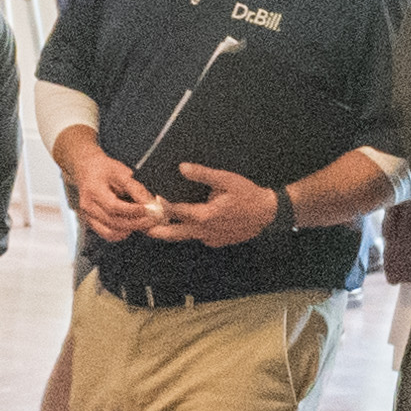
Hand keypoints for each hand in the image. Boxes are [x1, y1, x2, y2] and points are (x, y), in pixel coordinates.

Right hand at [62, 140, 170, 239]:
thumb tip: (150, 202)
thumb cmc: (105, 169)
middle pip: (114, 222)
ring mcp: (88, 216)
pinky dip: (122, 233)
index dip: (133, 210)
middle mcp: (88, 206)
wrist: (88, 171)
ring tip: (144, 222)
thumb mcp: (121, 172)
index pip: (113, 206)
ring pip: (111, 232)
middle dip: (137, 223)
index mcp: (93, 190)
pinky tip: (132, 225)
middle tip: (153, 219)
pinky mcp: (92, 223)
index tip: (148, 209)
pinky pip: (108, 235)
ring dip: (131, 229)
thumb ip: (135, 188)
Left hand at [133, 162, 285, 246]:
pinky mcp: (217, 242)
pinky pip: (199, 238)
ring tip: (156, 229)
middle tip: (141, 228)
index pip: (175, 211)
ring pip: (186, 237)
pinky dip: (190, 232)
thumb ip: (203, 174)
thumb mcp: (226, 180)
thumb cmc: (248, 195)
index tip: (149, 201)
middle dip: (156, 231)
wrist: (268, 214)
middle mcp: (204, 231)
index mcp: (205, 215)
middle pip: (174, 233)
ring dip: (171, 233)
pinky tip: (186, 225)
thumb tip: (182, 167)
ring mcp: (211, 239)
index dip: (161, 205)